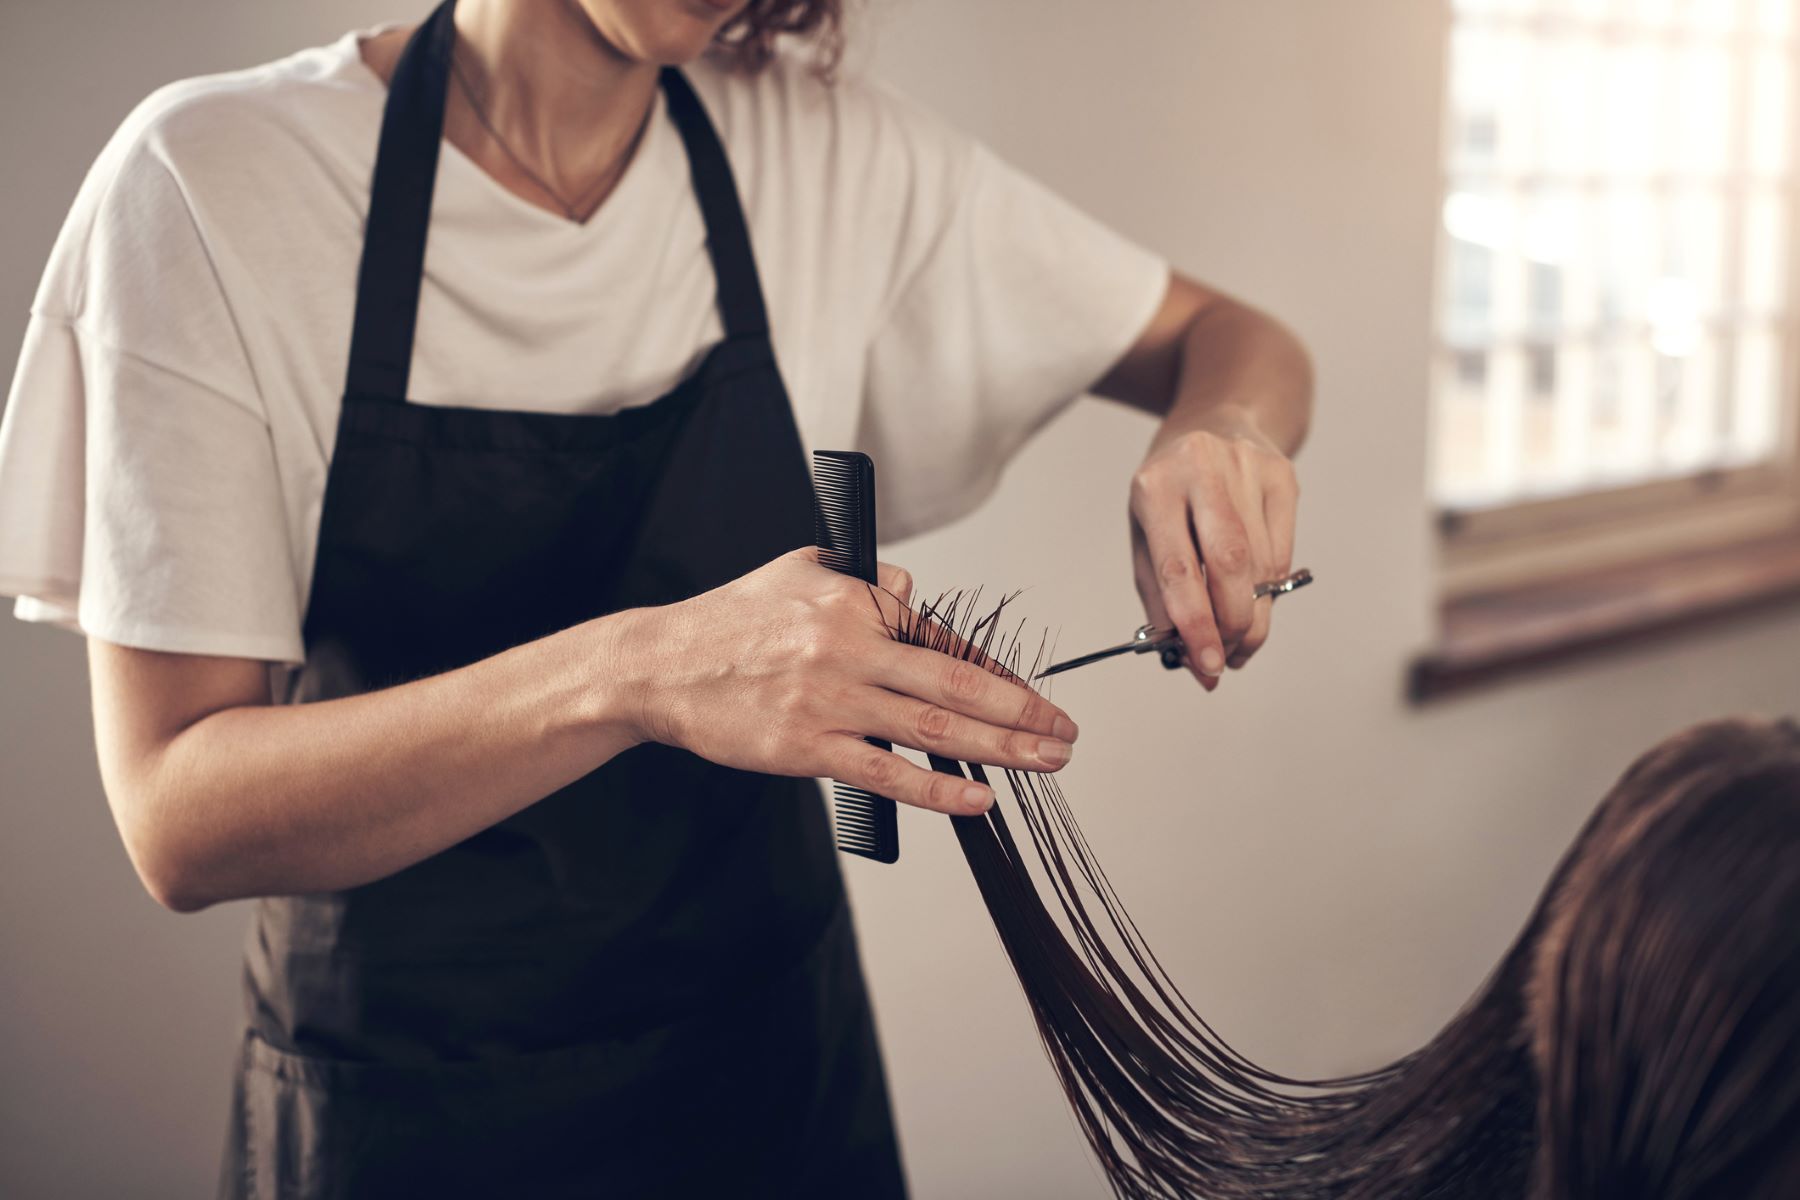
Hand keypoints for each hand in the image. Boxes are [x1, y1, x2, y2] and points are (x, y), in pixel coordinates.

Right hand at [628, 548, 1078, 813]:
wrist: (660, 665)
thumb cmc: (730, 621)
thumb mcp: (799, 570)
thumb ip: (864, 577)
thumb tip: (914, 593)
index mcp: (854, 597)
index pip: (944, 637)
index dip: (996, 671)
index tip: (1031, 697)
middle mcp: (848, 645)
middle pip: (958, 682)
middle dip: (1023, 711)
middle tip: (1067, 731)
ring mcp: (829, 700)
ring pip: (934, 727)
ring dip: (1003, 748)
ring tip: (1048, 761)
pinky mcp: (805, 748)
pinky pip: (886, 772)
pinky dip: (938, 788)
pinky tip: (979, 798)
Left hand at [1128, 406, 1298, 689]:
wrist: (1216, 420)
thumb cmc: (1172, 488)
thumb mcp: (1145, 533)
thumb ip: (1160, 596)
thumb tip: (1185, 657)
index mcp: (1154, 486)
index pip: (1177, 568)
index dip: (1195, 624)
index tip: (1205, 664)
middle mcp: (1202, 470)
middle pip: (1229, 565)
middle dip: (1231, 624)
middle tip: (1226, 658)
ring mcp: (1247, 468)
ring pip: (1262, 565)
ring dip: (1252, 617)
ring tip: (1239, 641)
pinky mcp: (1283, 476)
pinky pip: (1283, 552)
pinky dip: (1271, 589)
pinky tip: (1256, 600)